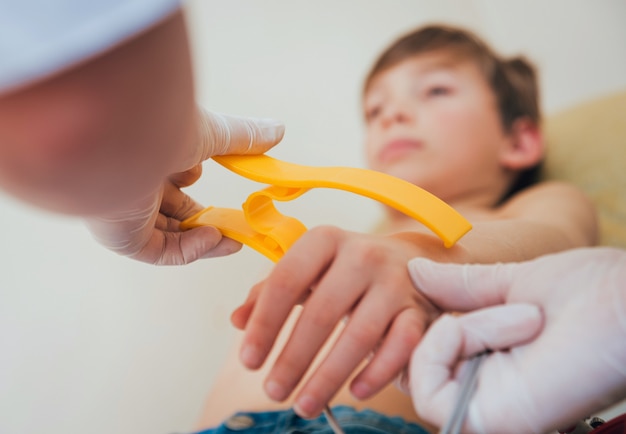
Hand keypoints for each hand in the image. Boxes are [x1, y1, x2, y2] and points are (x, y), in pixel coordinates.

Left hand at [86, 108, 284, 264]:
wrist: (120, 142)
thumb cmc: (160, 125)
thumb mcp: (212, 132)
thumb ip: (243, 137)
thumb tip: (278, 130)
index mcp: (142, 149)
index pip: (169, 171)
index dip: (194, 178)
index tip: (220, 183)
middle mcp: (129, 179)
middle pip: (170, 207)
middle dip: (204, 216)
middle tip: (237, 225)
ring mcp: (124, 210)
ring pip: (168, 232)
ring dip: (204, 236)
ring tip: (233, 238)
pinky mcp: (121, 237)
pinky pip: (159, 251)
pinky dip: (190, 248)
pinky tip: (214, 239)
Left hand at [231, 226, 441, 417]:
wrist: (410, 259)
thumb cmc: (345, 269)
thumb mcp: (308, 269)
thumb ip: (270, 291)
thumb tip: (238, 320)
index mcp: (325, 241)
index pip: (286, 281)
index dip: (264, 324)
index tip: (248, 360)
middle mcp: (361, 255)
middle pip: (321, 313)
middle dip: (293, 359)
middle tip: (272, 391)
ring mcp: (394, 282)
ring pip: (360, 335)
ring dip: (328, 376)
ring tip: (304, 405)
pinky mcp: (418, 308)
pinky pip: (400, 345)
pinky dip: (378, 373)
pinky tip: (355, 392)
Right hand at [407, 247, 625, 433]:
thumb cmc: (591, 291)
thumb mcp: (510, 282)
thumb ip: (461, 286)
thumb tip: (414, 271)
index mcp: (494, 359)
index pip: (424, 354)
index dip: (421, 321)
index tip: (438, 287)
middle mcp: (486, 387)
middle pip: (412, 368)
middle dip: (428, 326)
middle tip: (477, 304)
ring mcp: (488, 406)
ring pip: (417, 381)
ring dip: (450, 333)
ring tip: (519, 317)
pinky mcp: (493, 419)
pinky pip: (430, 396)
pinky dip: (440, 351)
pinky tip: (491, 329)